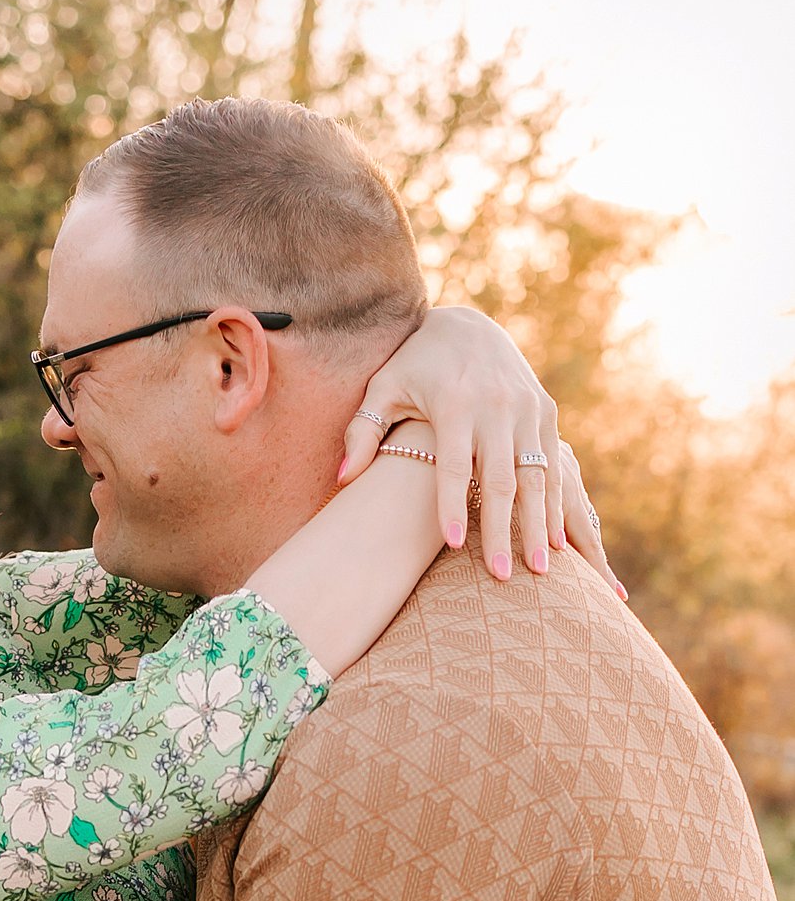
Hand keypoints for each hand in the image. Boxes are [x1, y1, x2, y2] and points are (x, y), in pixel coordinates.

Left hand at [340, 308, 623, 592]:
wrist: (468, 323)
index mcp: (456, 404)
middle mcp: (497, 406)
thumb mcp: (383, 388)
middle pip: (502, 479)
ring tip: (538, 571)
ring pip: (536, 477)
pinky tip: (555, 540)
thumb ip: (362, 432)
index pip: (454, 465)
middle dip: (503, 531)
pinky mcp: (545, 410)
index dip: (454, 505)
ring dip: (538, 525)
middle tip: (502, 577)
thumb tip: (344, 478)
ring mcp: (527, 408)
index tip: (455, 545)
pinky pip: (553, 464)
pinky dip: (554, 503)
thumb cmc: (414, 364)